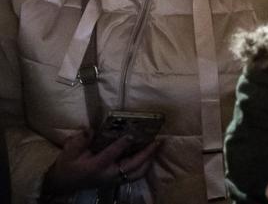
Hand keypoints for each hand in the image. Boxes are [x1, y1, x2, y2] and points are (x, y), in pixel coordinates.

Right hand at [42, 131, 159, 194]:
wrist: (62, 184)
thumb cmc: (66, 166)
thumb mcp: (69, 151)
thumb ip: (80, 140)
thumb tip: (92, 129)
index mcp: (96, 166)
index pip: (112, 154)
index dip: (122, 143)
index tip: (132, 133)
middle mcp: (108, 174)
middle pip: (132, 166)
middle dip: (146, 154)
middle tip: (157, 141)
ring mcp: (113, 180)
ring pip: (136, 173)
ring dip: (148, 160)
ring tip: (157, 147)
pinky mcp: (115, 181)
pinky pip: (134, 175)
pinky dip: (144, 166)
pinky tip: (150, 156)